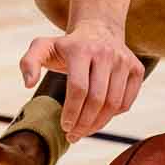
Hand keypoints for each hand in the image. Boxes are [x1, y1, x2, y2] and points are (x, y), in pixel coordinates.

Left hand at [19, 22, 143, 140]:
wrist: (99, 29)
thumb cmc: (67, 45)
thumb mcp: (42, 47)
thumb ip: (28, 62)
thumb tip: (28, 84)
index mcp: (81, 48)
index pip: (78, 88)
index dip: (71, 112)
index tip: (64, 126)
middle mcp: (106, 52)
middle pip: (97, 99)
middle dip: (84, 123)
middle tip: (73, 135)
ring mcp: (124, 60)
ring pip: (114, 103)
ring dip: (98, 124)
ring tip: (85, 131)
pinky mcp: (137, 68)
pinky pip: (127, 102)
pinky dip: (114, 116)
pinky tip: (99, 118)